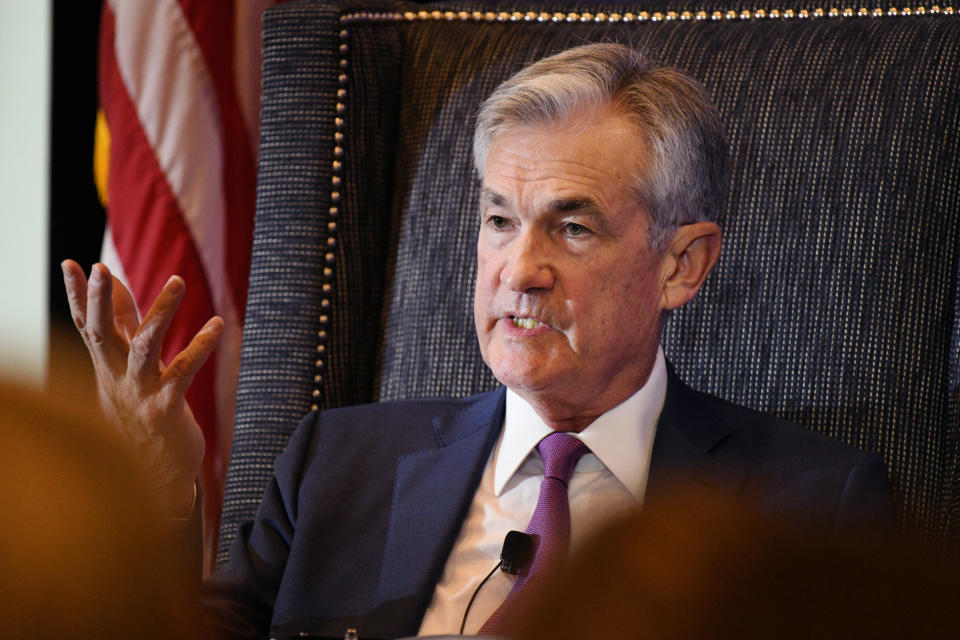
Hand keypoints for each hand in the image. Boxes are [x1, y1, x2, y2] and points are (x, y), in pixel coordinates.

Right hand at [61, 260, 222, 516]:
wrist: (157, 474)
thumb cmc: (145, 412)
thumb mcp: (129, 369)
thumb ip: (125, 326)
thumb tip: (116, 286)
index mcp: (107, 367)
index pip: (86, 326)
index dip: (77, 295)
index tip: (72, 262)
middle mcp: (117, 379)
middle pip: (101, 334)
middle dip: (97, 301)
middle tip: (99, 268)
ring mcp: (140, 394)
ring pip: (145, 347)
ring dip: (161, 312)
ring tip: (178, 280)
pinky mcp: (166, 408)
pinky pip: (184, 371)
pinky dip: (200, 346)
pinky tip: (217, 325)